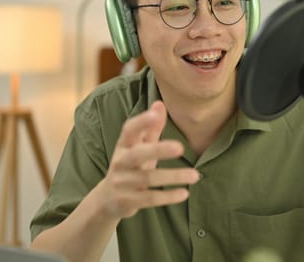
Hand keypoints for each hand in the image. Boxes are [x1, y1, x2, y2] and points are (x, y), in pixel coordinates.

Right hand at [98, 101, 199, 218]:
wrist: (107, 199)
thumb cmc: (131, 165)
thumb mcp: (140, 146)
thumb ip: (151, 127)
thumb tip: (160, 103)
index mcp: (123, 145)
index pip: (129, 130)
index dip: (141, 121)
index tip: (155, 114)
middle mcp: (120, 162)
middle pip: (138, 154)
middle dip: (158, 150)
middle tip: (180, 147)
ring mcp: (122, 183)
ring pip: (148, 178)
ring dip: (173, 176)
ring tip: (195, 175)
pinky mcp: (127, 201)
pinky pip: (150, 198)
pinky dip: (168, 196)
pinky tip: (184, 193)